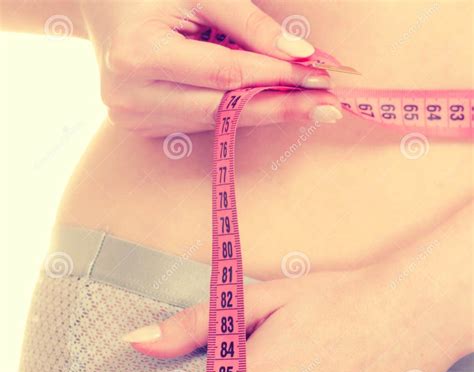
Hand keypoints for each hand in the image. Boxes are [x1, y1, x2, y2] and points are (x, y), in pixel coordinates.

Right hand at [79, 0, 340, 136]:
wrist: (104, 6)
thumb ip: (250, 24)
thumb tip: (300, 57)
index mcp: (139, 54)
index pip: (223, 73)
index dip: (274, 77)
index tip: (318, 77)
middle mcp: (131, 95)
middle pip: (222, 109)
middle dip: (279, 106)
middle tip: (327, 108)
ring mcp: (133, 116)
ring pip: (213, 122)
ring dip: (261, 112)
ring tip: (305, 105)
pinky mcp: (140, 126)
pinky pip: (199, 123)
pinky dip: (232, 112)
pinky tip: (263, 102)